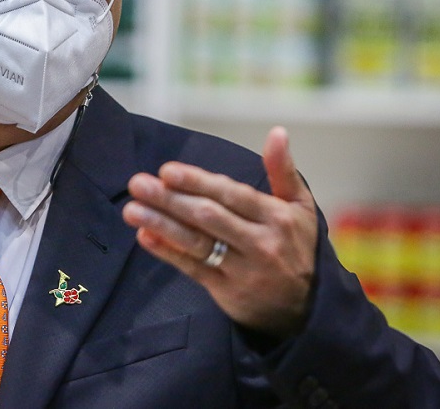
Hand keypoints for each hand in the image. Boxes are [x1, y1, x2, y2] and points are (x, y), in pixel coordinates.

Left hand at [122, 126, 316, 336]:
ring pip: (196, 243)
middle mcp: (260, 243)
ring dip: (161, 224)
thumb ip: (283, 170)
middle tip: (138, 184)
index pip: (231, 195)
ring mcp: (242, 270)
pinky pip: (192, 269)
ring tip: (131, 209)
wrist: (308, 307)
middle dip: (171, 199)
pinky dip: (167, 251)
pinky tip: (145, 235)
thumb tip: (277, 132)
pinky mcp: (226, 292)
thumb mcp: (300, 207)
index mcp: (276, 217)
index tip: (166, 171)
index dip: (197, 182)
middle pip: (209, 217)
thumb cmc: (297, 246)